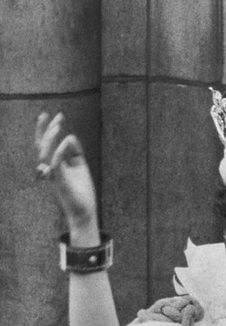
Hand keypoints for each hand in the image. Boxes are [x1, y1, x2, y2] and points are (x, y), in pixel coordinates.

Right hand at [34, 112, 98, 234]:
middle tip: (56, 116)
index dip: (48, 129)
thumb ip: (75, 151)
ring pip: (44, 154)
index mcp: (54, 163)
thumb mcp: (80, 166)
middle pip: (41, 146)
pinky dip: (59, 152)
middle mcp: (50, 168)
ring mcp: (53, 175)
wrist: (84, 210)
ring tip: (58, 126)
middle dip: (47, 130)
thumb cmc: (80, 189)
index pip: (46, 144)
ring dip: (50, 138)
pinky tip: (65, 140)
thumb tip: (70, 136)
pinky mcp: (60, 182)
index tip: (56, 115)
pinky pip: (55, 165)